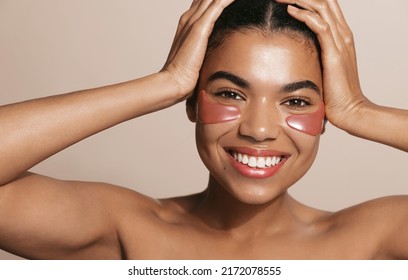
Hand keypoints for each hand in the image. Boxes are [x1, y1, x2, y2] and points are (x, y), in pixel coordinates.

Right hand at [161, 0, 234, 99]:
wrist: (174, 81)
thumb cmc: (184, 75)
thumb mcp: (197, 58)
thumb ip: (205, 51)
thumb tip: (215, 54)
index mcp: (187, 24)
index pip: (203, 3)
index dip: (215, 1)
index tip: (230, 3)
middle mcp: (189, 18)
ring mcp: (193, 21)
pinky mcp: (200, 27)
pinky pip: (217, 5)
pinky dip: (227, 0)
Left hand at [276, 0, 367, 128]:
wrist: (349, 108)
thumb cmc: (335, 92)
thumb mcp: (323, 68)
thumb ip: (315, 56)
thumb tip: (295, 53)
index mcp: (341, 36)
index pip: (326, 7)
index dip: (307, 0)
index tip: (287, 0)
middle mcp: (342, 34)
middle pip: (324, 2)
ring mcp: (340, 42)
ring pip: (321, 8)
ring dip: (300, 0)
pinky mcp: (334, 52)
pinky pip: (320, 26)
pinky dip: (305, 15)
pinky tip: (290, 11)